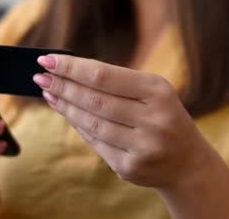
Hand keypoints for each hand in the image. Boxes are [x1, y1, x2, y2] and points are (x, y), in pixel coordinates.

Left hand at [32, 55, 217, 191]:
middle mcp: (152, 120)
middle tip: (40, 77)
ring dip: (65, 107)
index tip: (47, 60)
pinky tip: (67, 114)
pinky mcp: (130, 168)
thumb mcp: (153, 93)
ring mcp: (142, 147)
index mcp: (158, 92)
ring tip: (49, 93)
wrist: (188, 163)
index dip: (71, 68)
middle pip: (94, 100)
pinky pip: (95, 143)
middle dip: (62, 87)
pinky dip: (78, 127)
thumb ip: (117, 83)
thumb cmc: (164, 117)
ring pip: (90, 124)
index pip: (104, 76)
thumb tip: (68, 73)